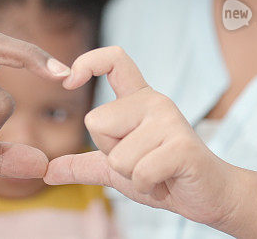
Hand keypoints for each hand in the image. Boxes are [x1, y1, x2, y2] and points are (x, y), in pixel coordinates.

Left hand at [43, 46, 256, 237]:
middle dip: (110, 154)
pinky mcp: (182, 146)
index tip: (68, 79)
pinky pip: (138, 171)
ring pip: (117, 155)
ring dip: (131, 175)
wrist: (209, 196)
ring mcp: (170, 121)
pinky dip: (146, 186)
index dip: (87, 61)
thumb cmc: (163, 176)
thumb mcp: (115, 170)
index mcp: (138, 100)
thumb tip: (47, 171)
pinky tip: (166, 181)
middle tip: (141, 160)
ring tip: (156, 172)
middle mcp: (154, 101)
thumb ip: (83, 165)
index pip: (114, 59)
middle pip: (96, 121)